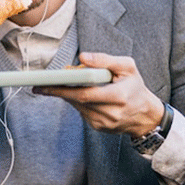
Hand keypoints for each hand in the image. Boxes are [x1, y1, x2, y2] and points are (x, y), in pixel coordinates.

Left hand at [37, 52, 164, 137]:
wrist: (145, 115)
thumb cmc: (135, 87)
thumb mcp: (128, 67)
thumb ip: (105, 60)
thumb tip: (82, 57)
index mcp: (119, 96)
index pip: (84, 94)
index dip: (63, 89)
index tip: (46, 83)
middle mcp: (110, 113)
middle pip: (77, 101)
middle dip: (57, 91)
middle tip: (39, 84)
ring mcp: (103, 123)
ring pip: (77, 106)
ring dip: (67, 95)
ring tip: (58, 84)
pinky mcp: (98, 127)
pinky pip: (81, 112)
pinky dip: (76, 101)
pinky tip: (75, 93)